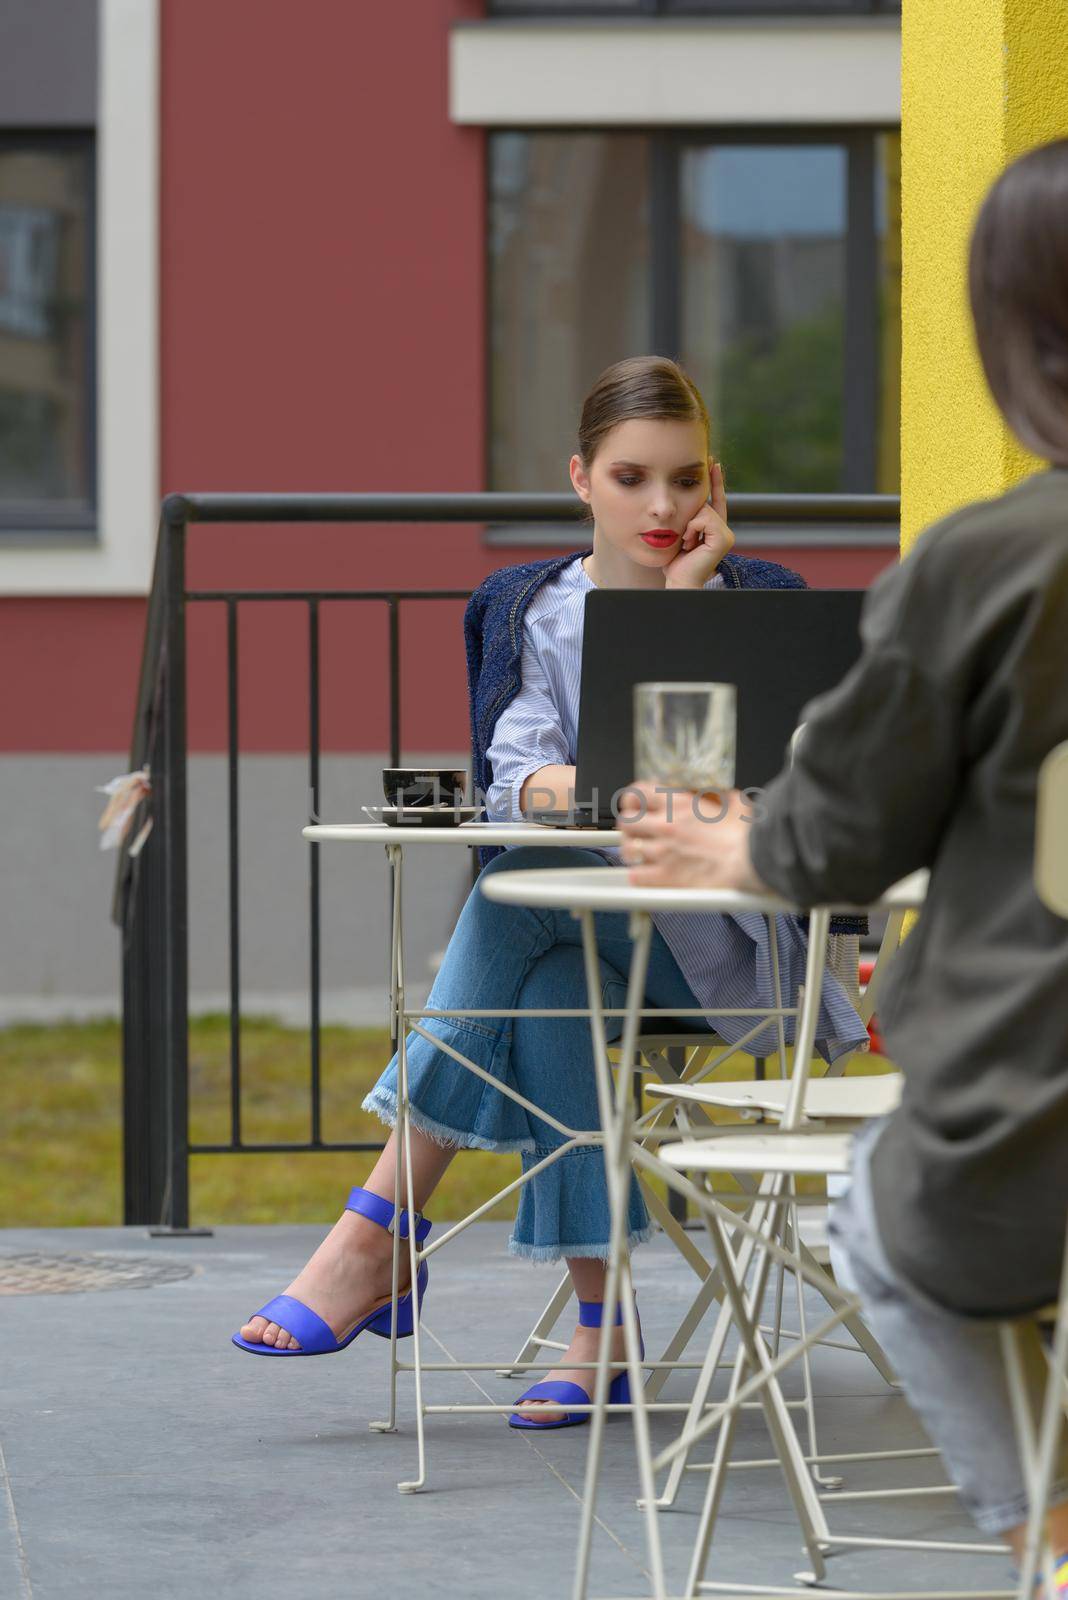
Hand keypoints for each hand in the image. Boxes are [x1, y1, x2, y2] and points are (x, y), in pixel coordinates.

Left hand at [617, 782, 766, 891]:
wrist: (752, 861)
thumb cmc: (747, 837)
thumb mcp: (737, 804)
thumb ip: (725, 798)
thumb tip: (728, 796)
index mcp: (680, 804)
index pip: (638, 792)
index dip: (632, 799)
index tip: (634, 805)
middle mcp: (666, 825)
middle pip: (626, 821)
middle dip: (628, 827)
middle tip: (636, 832)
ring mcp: (663, 851)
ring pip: (627, 849)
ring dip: (631, 852)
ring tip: (639, 855)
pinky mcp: (665, 876)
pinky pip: (636, 876)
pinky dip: (638, 876)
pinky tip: (646, 875)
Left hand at [664, 461, 734, 589]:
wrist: (679, 580)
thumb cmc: (674, 561)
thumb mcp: (680, 532)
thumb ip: (687, 516)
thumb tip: (684, 492)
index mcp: (714, 528)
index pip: (716, 499)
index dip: (715, 481)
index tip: (713, 462)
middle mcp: (724, 530)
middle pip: (704, 504)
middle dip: (689, 518)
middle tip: (685, 541)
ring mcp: (727, 535)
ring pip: (704, 511)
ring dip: (689, 526)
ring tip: (687, 543)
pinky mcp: (725, 539)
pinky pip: (705, 519)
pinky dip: (693, 529)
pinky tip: (690, 543)